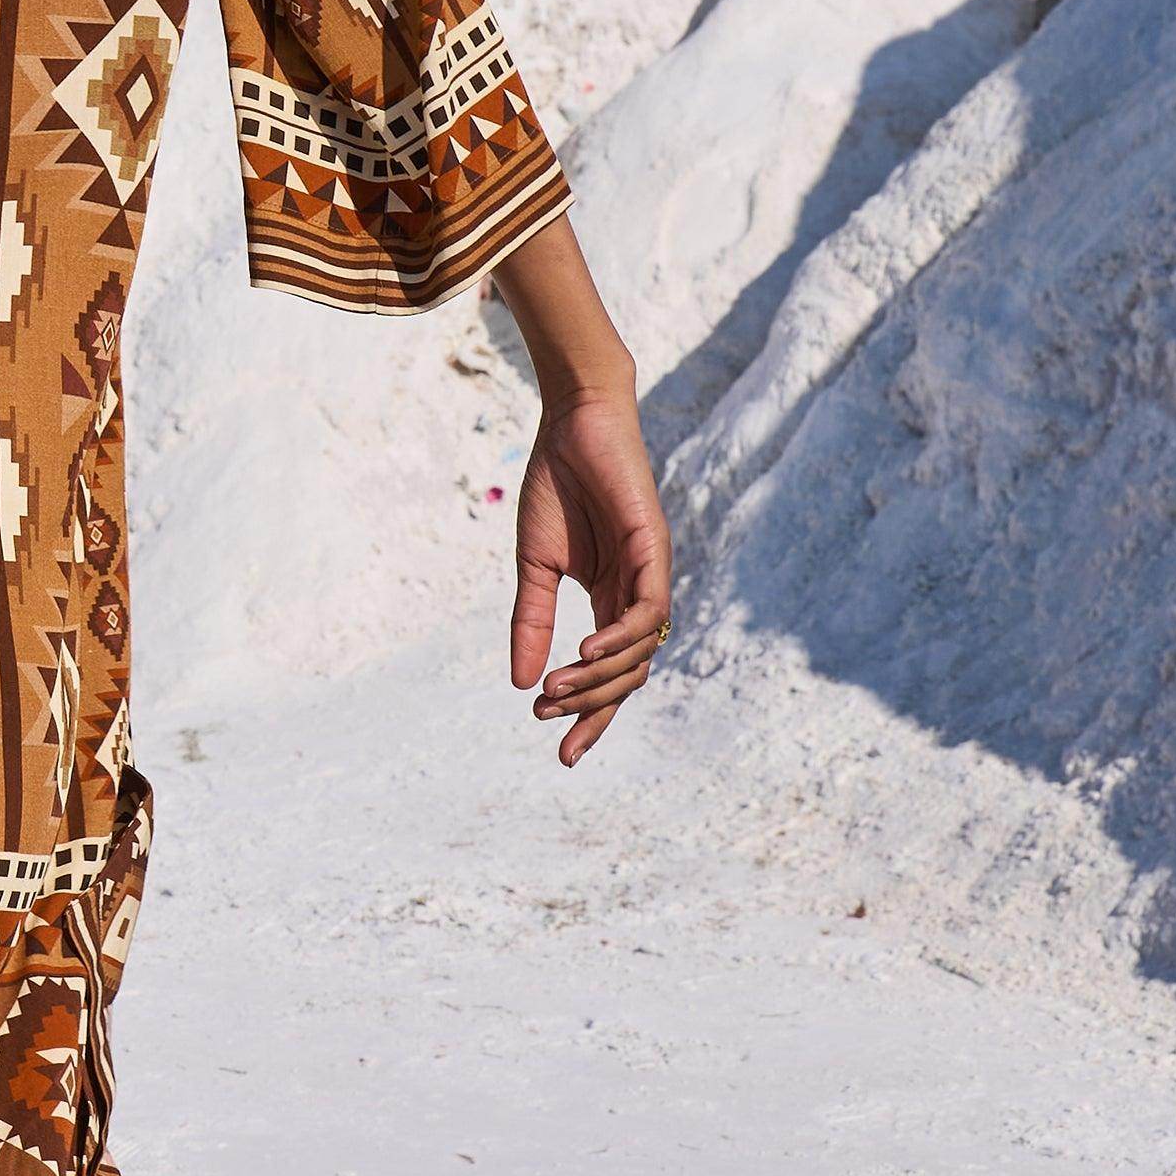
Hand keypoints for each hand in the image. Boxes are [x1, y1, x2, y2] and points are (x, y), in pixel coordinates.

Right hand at [506, 386, 672, 762]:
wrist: (573, 422)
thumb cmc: (556, 486)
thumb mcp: (534, 568)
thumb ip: (532, 623)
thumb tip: (520, 684)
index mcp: (611, 601)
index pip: (609, 675)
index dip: (589, 717)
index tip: (560, 753)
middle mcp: (637, 594)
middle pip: (628, 675)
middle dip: (593, 709)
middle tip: (550, 723)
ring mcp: (651, 574)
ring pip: (640, 651)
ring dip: (599, 678)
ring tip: (557, 689)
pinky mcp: (655, 548)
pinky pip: (649, 610)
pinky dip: (620, 637)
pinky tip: (586, 650)